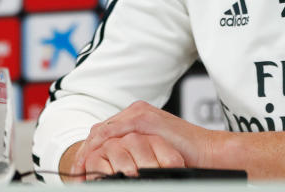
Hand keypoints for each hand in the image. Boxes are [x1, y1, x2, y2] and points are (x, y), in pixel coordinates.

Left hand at [70, 101, 215, 179]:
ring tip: (80, 172)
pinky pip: (111, 133)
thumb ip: (135, 151)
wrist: (208, 152)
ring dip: (88, 152)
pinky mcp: (143, 119)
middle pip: (99, 130)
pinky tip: (93, 163)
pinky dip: (99, 149)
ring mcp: (139, 113)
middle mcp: (136, 111)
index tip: (81, 171)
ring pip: (101, 131)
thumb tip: (117, 167)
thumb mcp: (153, 153)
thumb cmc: (186, 155)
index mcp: (138, 116)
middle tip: (76, 173)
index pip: (104, 132)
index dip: (90, 151)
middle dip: (85, 152)